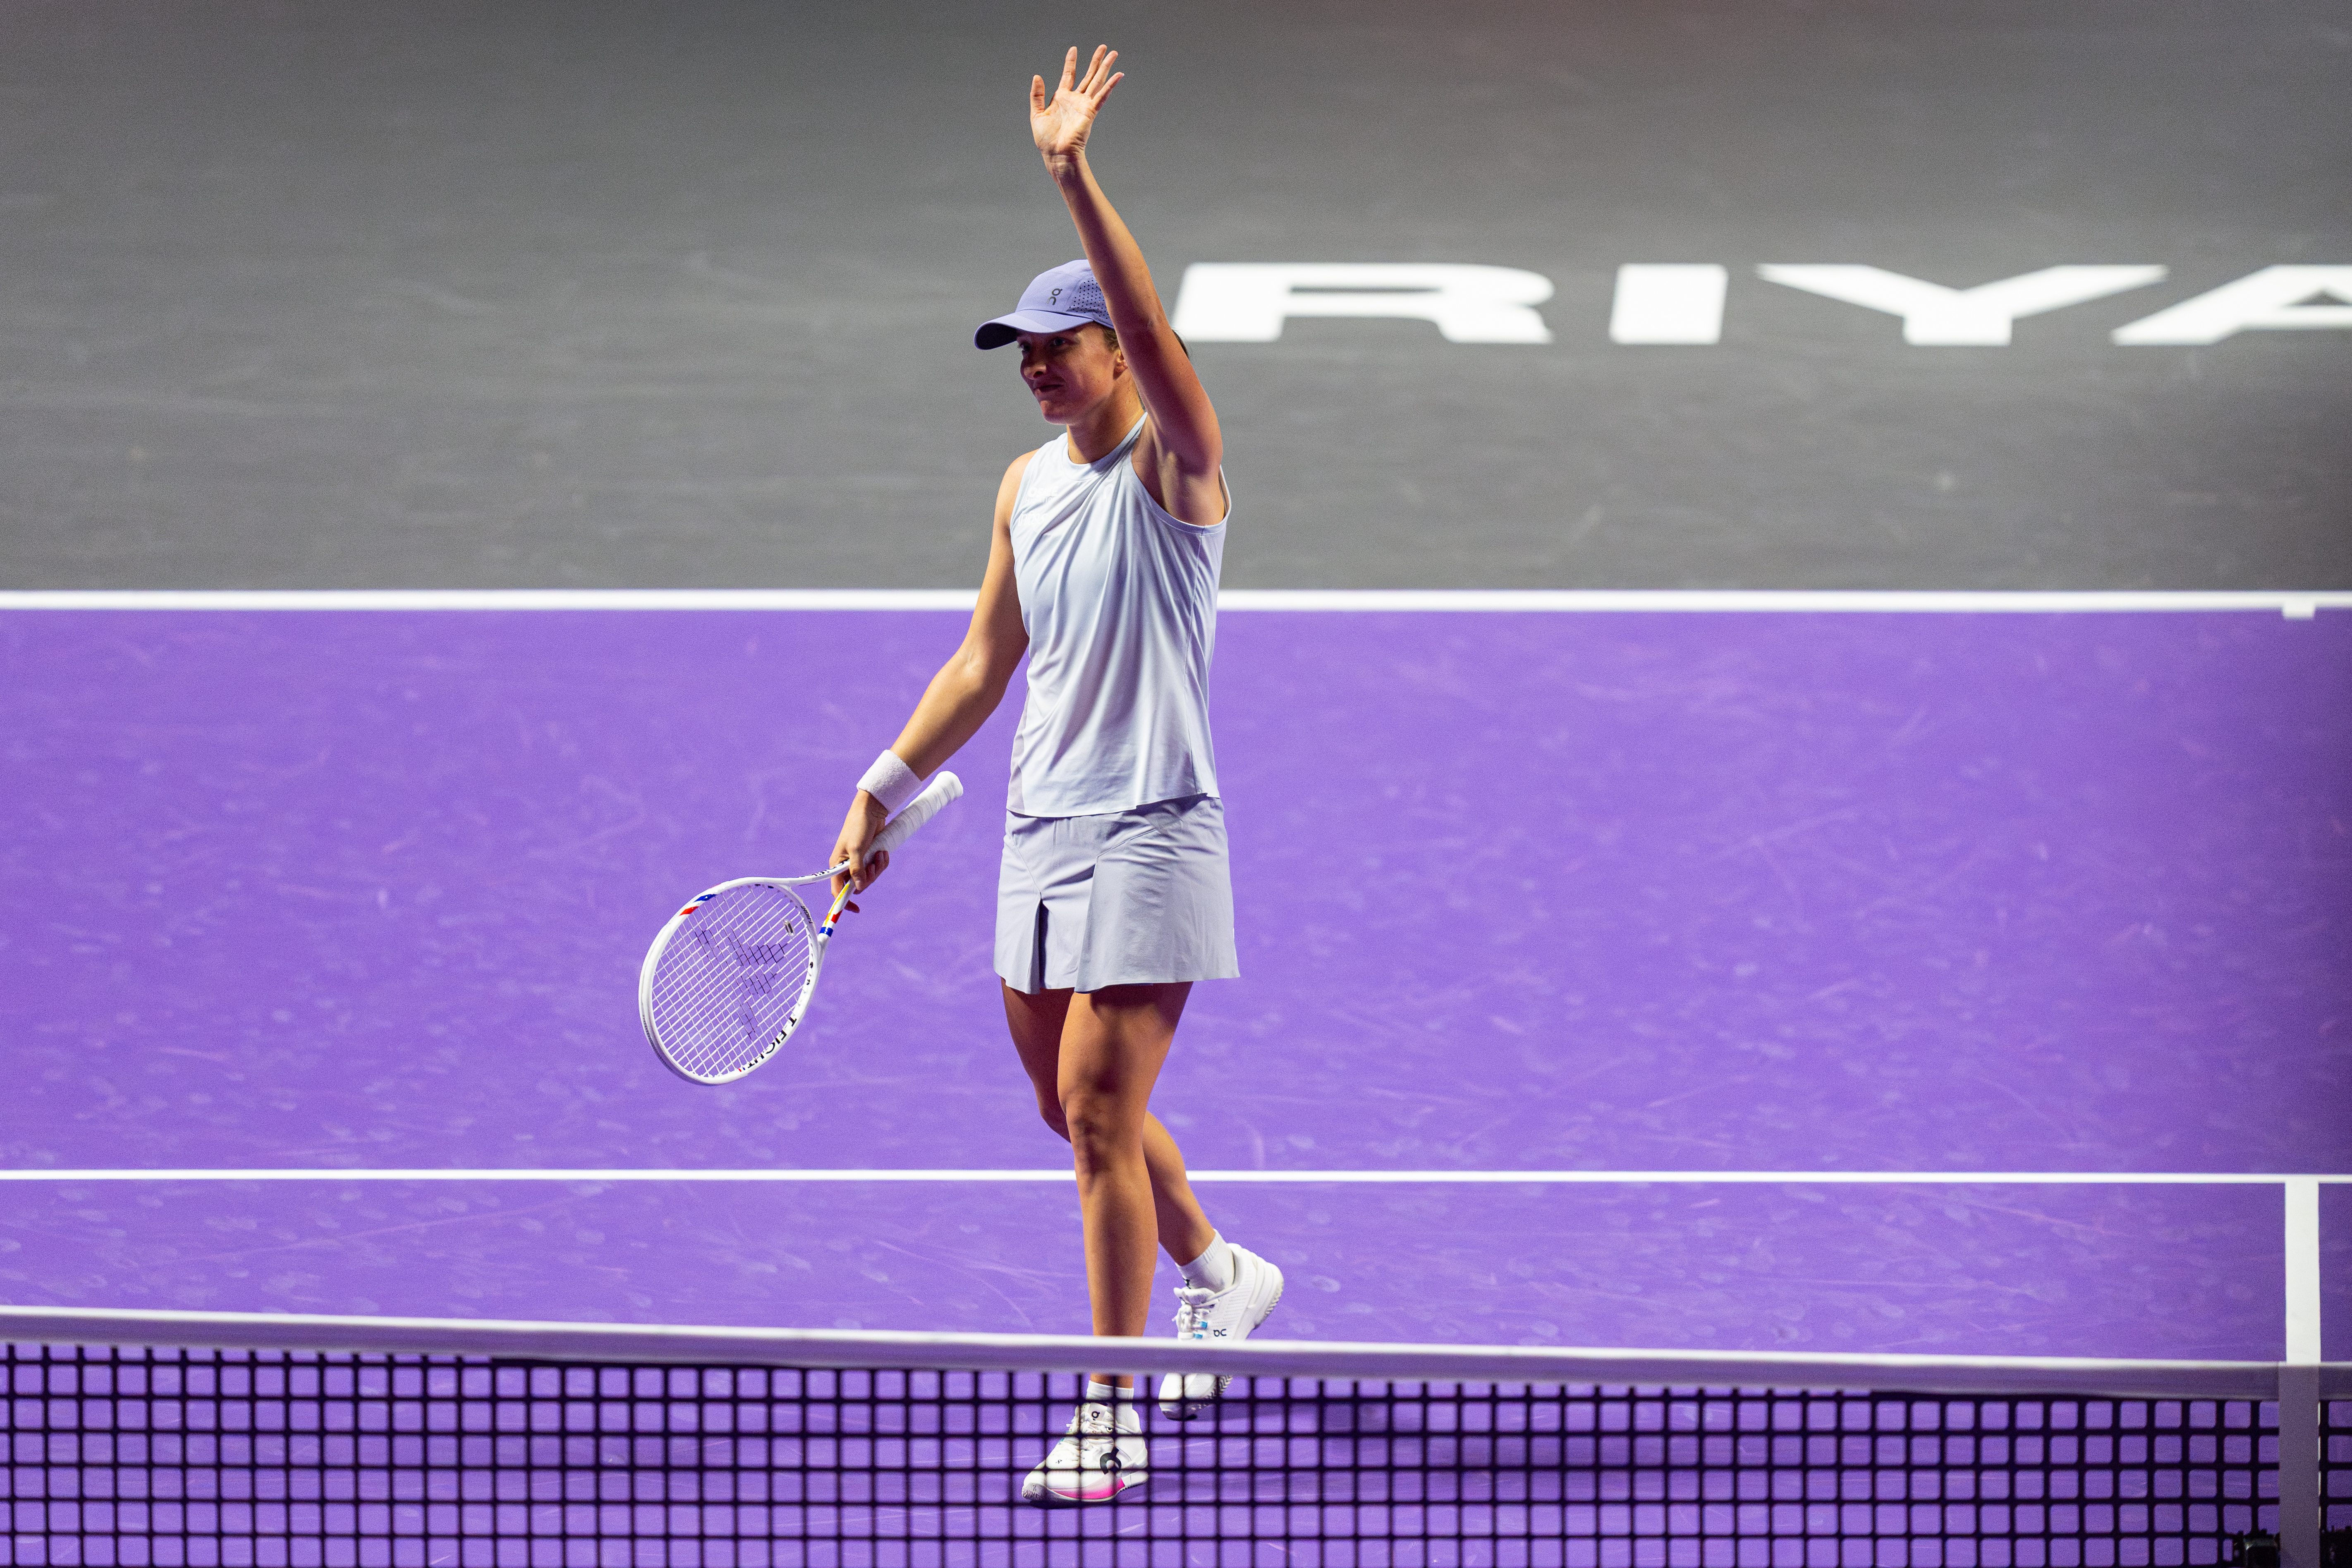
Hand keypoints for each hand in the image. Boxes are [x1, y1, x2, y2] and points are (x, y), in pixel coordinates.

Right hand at [829, 792, 889, 905]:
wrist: (871, 811)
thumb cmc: (858, 827)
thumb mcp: (856, 849)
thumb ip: (856, 869)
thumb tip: (858, 887)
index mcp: (837, 865)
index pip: (837, 890)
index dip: (844, 902)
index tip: (856, 910)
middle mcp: (847, 866)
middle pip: (858, 886)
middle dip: (869, 878)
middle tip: (874, 865)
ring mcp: (859, 862)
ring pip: (870, 878)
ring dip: (878, 868)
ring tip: (880, 854)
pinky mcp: (870, 857)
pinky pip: (877, 868)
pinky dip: (882, 862)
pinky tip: (883, 852)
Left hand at [1030, 45, 1121, 166]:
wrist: (1056, 153)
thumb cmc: (1046, 140)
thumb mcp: (1036, 114)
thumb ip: (1037, 95)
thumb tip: (1037, 76)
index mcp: (1062, 98)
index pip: (1069, 75)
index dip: (1071, 62)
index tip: (1074, 49)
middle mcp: (1075, 100)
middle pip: (1088, 75)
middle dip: (1096, 61)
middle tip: (1103, 47)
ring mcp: (1084, 105)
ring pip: (1097, 81)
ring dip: (1106, 67)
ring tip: (1113, 53)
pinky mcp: (1090, 112)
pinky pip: (1102, 96)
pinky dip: (1110, 85)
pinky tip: (1119, 75)